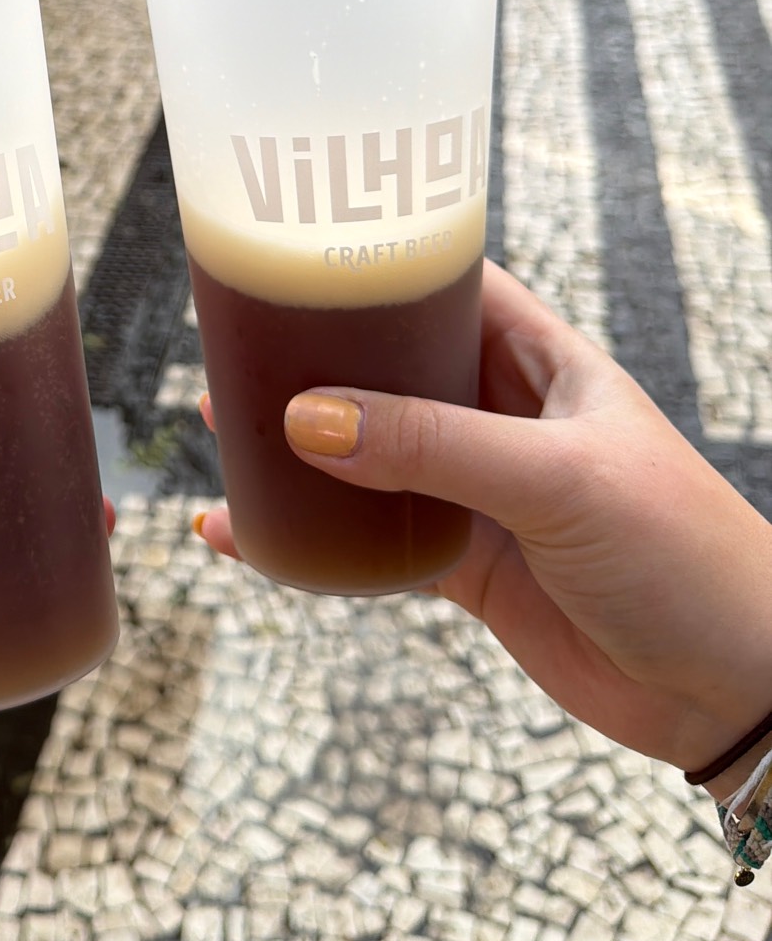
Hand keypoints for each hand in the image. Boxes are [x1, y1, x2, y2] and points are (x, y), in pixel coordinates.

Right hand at [196, 261, 771, 795]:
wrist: (734, 690)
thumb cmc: (685, 555)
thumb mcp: (557, 480)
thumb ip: (435, 446)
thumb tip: (310, 419)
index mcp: (543, 360)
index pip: (447, 284)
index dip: (375, 264)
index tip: (292, 251)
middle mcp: (506, 415)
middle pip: (390, 366)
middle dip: (313, 357)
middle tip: (231, 344)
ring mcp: (482, 492)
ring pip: (369, 452)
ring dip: (299, 445)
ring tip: (221, 428)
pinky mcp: (468, 567)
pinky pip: (370, 540)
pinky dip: (309, 538)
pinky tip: (245, 534)